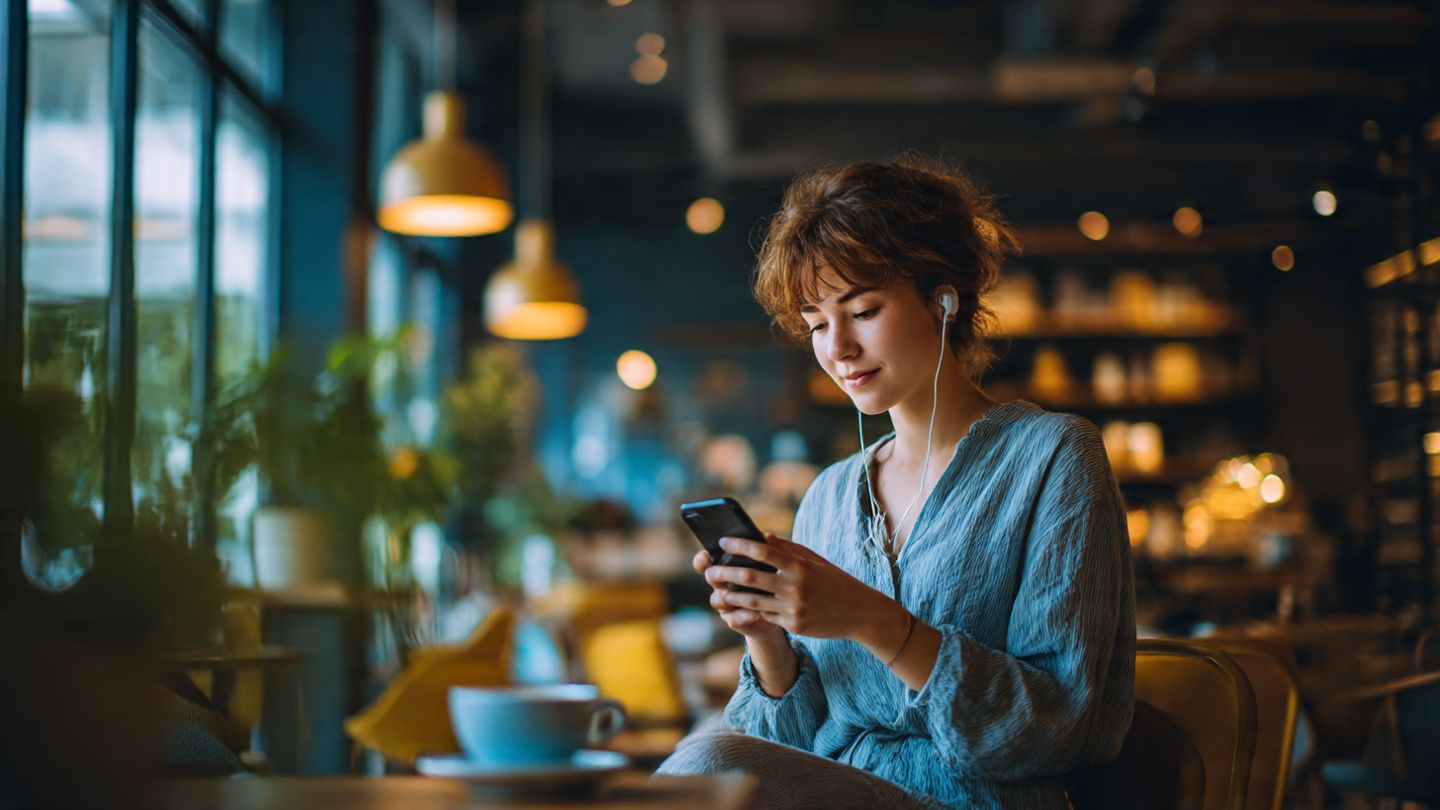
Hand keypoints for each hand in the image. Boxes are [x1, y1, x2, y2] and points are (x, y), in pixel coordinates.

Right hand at [693, 546, 783, 642]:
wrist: (779, 611)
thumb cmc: (771, 580)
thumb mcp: (769, 564)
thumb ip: (764, 552)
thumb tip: (767, 536)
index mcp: (726, 567)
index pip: (706, 561)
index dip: (702, 559)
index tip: (707, 555)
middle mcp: (722, 584)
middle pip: (711, 577)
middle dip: (716, 575)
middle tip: (721, 573)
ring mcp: (726, 604)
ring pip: (718, 599)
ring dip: (730, 596)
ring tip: (745, 594)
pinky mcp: (735, 620)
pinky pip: (734, 619)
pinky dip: (745, 615)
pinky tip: (757, 613)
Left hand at [703, 533, 903, 646]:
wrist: (859, 613)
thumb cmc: (835, 581)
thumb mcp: (815, 561)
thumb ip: (788, 549)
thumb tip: (763, 537)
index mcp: (799, 565)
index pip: (763, 551)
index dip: (739, 545)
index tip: (722, 541)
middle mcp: (795, 585)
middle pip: (750, 577)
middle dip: (725, 572)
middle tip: (709, 570)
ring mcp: (794, 607)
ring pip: (752, 601)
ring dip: (730, 595)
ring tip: (717, 591)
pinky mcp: (794, 625)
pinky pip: (765, 616)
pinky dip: (749, 611)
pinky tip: (736, 607)